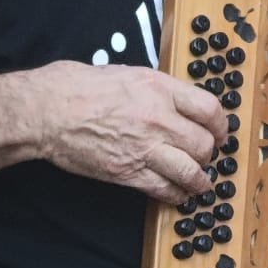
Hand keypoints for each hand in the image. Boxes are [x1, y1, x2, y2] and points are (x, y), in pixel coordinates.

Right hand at [31, 61, 227, 203]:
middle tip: (206, 156)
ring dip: (200, 180)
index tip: (220, 131)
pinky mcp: (128, 172)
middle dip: (209, 153)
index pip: (210, 109)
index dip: (221, 124)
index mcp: (159, 89)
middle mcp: (158, 119)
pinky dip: (176, 194)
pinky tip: (177, 194)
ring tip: (201, 183)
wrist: (46, 111)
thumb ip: (157, 88)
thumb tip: (177, 101)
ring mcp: (144, 148)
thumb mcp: (127, 73)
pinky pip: (164, 189)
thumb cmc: (77, 86)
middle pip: (204, 144)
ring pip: (191, 171)